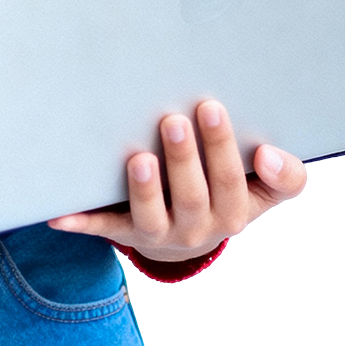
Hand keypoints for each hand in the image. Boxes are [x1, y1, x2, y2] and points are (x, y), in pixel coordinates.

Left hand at [47, 99, 307, 262]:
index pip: (233, 181)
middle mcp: (198, 228)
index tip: (212, 107)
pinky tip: (60, 213)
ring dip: (144, 189)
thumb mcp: (265, 191)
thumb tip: (271, 154)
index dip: (224, 147)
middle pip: (193, 196)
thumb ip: (284, 175)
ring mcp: (159, 233)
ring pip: (151, 216)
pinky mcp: (125, 233)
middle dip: (184, 158)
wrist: (194, 238)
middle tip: (173, 119)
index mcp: (234, 212)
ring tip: (138, 158)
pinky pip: (104, 228)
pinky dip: (82, 222)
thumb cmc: (230, 194)